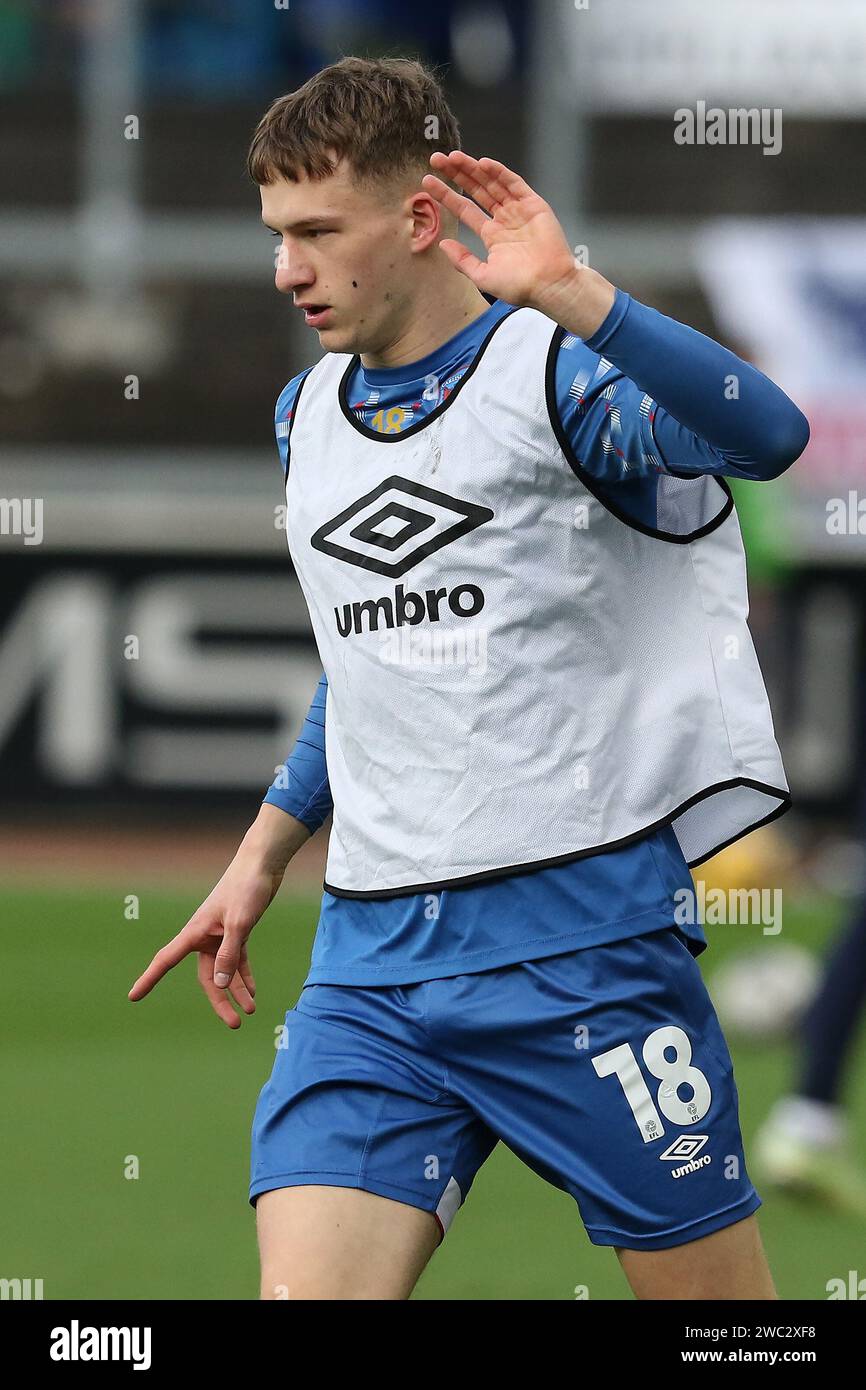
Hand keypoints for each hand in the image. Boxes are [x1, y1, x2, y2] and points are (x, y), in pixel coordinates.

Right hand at [128, 806, 307, 1028]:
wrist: (263, 864)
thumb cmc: (247, 887)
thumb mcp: (240, 923)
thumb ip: (230, 954)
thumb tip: (219, 985)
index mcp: (196, 931)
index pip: (166, 960)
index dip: (149, 979)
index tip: (133, 997)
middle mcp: (204, 936)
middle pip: (207, 977)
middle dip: (220, 1000)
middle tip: (235, 1023)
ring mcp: (220, 935)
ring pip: (224, 972)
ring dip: (236, 991)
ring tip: (251, 1011)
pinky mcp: (237, 931)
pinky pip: (237, 961)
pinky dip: (244, 976)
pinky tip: (252, 993)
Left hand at [422, 151, 614, 334]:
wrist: (549, 285)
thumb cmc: (519, 286)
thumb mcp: (483, 276)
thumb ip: (462, 260)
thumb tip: (442, 244)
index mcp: (492, 236)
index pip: (465, 209)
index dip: (447, 195)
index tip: (428, 182)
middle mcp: (504, 219)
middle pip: (476, 190)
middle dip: (457, 174)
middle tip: (436, 159)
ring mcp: (518, 210)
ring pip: (492, 183)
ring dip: (473, 169)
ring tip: (453, 157)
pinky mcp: (534, 204)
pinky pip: (514, 183)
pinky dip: (499, 172)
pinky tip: (482, 163)